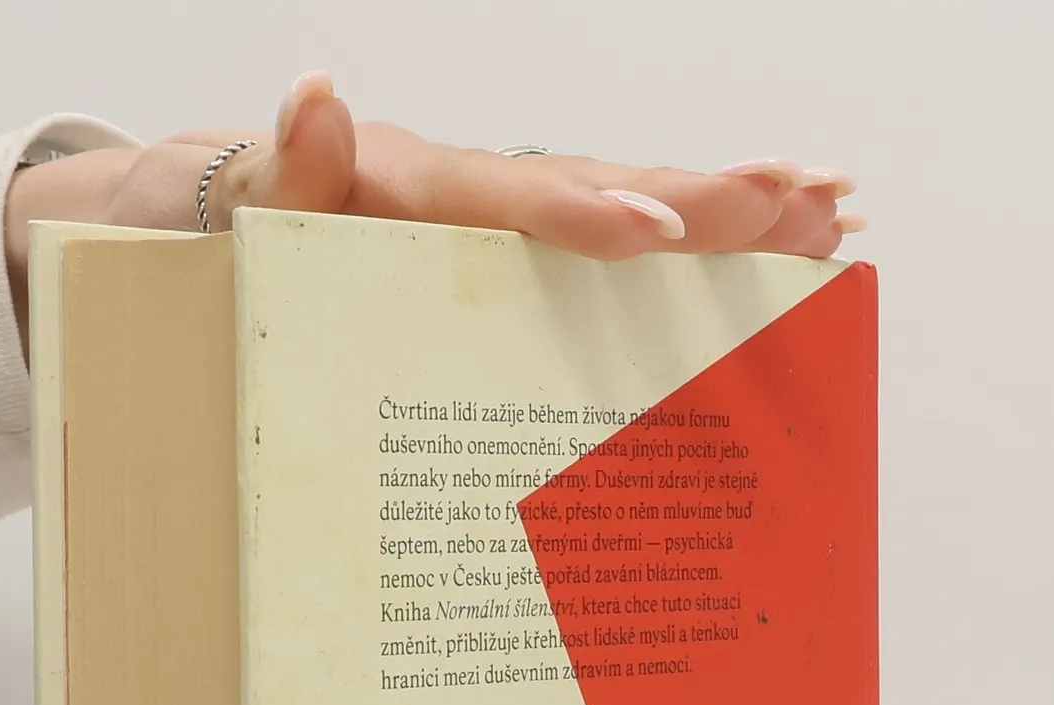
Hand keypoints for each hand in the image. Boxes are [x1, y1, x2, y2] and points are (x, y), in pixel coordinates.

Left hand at [5, 74, 862, 347]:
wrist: (222, 225)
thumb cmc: (234, 235)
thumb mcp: (239, 214)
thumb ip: (288, 175)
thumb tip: (314, 98)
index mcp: (423, 193)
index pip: (516, 203)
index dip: (585, 218)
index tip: (654, 234)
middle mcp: (485, 196)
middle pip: (608, 190)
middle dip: (708, 203)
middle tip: (801, 203)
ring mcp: (513, 224)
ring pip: (635, 211)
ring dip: (734, 220)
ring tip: (831, 215)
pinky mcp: (524, 258)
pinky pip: (619, 249)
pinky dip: (703, 250)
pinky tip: (783, 252)